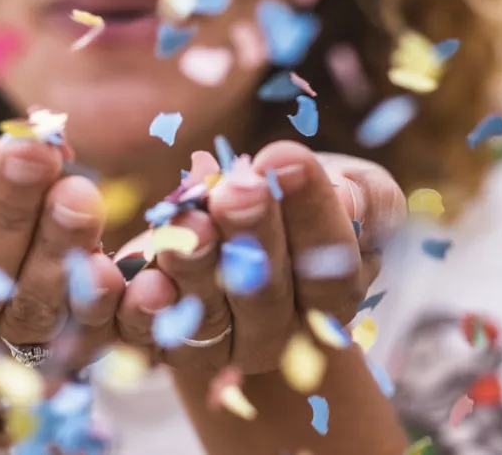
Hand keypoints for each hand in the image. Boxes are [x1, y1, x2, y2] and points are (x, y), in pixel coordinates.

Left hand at [113, 141, 404, 373]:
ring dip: (196, 267)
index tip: (285, 157)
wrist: (239, 233)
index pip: (331, 262)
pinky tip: (137, 277)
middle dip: (251, 235)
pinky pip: (149, 338)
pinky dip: (141, 312)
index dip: (311, 212)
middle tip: (238, 189)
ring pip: (207, 316)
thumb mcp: (352, 187)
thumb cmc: (302, 199)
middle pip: (266, 293)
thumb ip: (364, 196)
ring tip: (188, 219)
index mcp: (333, 292)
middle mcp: (279, 331)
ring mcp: (220, 344)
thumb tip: (349, 198)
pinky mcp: (163, 343)